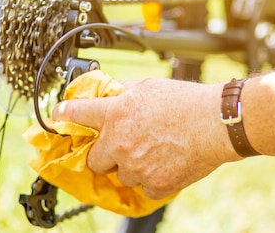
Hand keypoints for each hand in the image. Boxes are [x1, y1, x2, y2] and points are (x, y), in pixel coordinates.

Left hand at [52, 78, 238, 198]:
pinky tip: (167, 163)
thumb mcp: (149, 87)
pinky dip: (153, 179)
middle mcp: (120, 142)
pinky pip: (144, 187)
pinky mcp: (154, 184)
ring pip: (122, 174)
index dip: (64, 114)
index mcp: (116, 114)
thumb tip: (112, 94)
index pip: (78, 114)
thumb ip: (125, 94)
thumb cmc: (187, 101)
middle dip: (105, 154)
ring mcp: (136, 166)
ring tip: (155, 151)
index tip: (58, 115)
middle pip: (94, 160)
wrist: (216, 123)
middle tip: (122, 146)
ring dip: (132, 166)